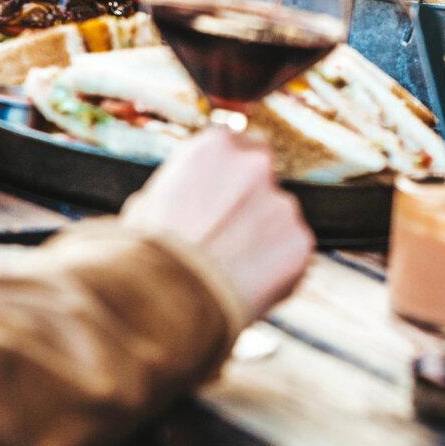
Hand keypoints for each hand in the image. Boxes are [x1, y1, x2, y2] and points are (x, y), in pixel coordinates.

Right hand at [121, 129, 313, 320]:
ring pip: (278, 219)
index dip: (228, 176)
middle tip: (228, 236)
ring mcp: (282, 202)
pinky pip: (291, 253)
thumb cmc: (144, 253)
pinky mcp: (300, 240)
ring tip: (229, 269)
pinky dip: (276, 269)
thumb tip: (185, 197)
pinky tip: (245, 285)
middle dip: (251, 203)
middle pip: (265, 178)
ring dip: (263, 238)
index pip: (237, 145)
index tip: (221, 196)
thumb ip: (183, 188)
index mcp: (215, 146)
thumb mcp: (148, 203)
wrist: (164, 299)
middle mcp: (255, 165)